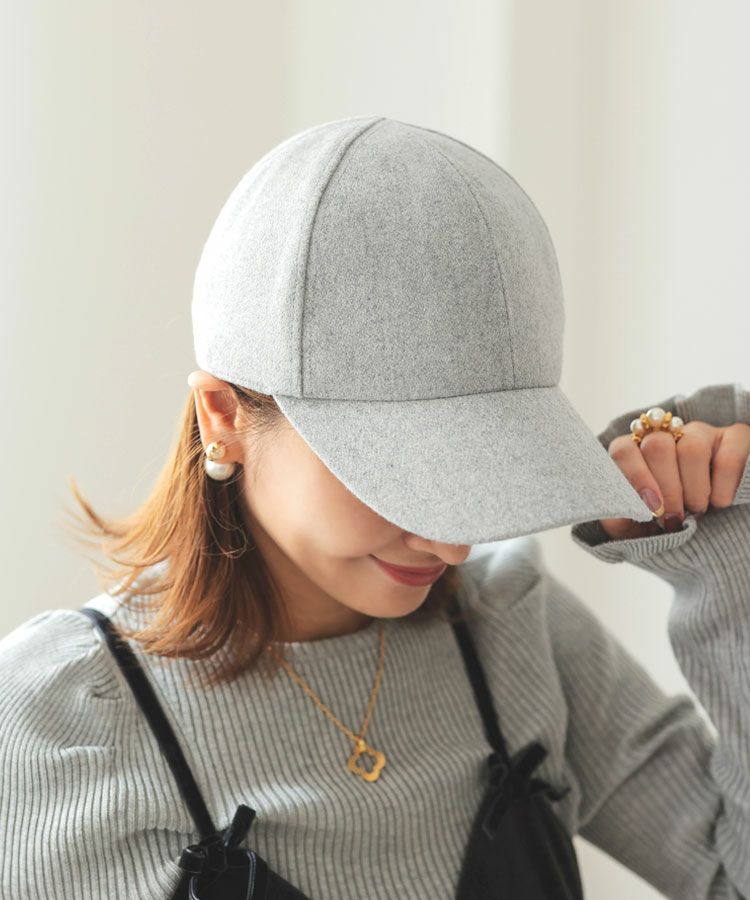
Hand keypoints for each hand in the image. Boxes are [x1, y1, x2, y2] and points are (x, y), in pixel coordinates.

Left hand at [599, 420, 749, 539]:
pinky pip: (727, 455)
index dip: (635, 477)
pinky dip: (723, 486)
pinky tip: (720, 502)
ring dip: (694, 488)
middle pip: (656, 446)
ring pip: (691, 448)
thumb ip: (618, 519)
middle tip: (674, 516)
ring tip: (698, 509)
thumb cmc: (667, 527)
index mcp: (636, 454)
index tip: (650, 508)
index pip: (623, 450)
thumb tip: (615, 509)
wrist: (714, 537)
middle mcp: (666, 437)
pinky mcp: (734, 438)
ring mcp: (700, 434)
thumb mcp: (638, 529)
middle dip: (666, 488)